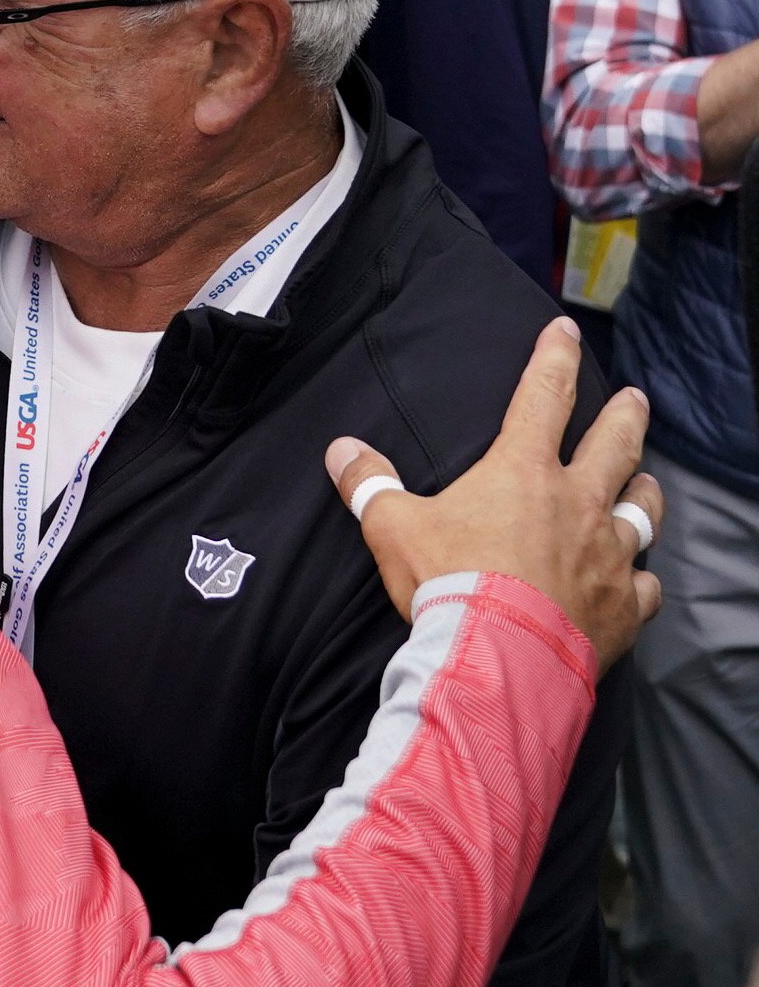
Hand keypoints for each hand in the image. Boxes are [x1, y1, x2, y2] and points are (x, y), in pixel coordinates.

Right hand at [325, 317, 662, 676]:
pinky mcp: (622, 606)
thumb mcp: (392, 528)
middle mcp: (577, 503)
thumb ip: (369, 484)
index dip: (554, 357)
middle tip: (635, 398)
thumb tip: (340, 449)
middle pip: (615, 444)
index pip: (543, 396)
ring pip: (643, 511)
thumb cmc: (446, 581)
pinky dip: (641, 580)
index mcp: (523, 472)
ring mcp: (608, 555)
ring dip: (644, 491)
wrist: (496, 655)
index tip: (565, 331)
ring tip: (645, 482)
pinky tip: (637, 581)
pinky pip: (645, 586)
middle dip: (626, 415)